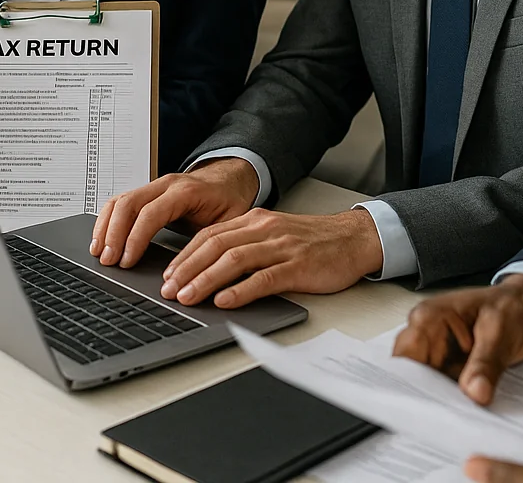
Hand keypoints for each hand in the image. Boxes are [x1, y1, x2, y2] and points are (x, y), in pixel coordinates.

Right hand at [90, 158, 260, 268]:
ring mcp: (154, 186)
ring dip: (105, 227)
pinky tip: (102, 239)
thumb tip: (196, 272)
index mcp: (186, 191)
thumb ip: (211, 243)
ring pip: (120, 201)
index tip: (126, 261)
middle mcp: (166, 184)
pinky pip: (120, 202)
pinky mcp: (146, 192)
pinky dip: (107, 220)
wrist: (229, 180)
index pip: (151, 213)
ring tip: (99, 253)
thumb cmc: (230, 202)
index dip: (135, 238)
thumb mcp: (229, 223)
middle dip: (114, 234)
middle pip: (129, 204)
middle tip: (107, 260)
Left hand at [159, 208, 383, 307]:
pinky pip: (264, 278)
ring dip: (205, 280)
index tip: (167, 275)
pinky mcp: (298, 266)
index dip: (184, 255)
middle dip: (187, 269)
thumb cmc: (314, 242)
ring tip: (187, 297)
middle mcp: (264, 229)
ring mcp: (281, 247)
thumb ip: (246, 246)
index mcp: (255, 221)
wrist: (355, 238)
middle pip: (215, 246)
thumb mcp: (274, 236)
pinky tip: (224, 301)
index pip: (209, 235)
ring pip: (234, 260)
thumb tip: (210, 270)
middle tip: (168, 290)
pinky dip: (240, 290)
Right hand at [393, 275, 522, 404]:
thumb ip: (486, 363)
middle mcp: (426, 335)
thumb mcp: (501, 332)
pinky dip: (453, 401)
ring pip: (426, 385)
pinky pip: (443, 389)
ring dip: (441, 401)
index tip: (429, 405)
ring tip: (462, 415)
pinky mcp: (449, 368)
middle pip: (411, 373)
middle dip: (427, 396)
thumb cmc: (512, 307)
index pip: (405, 354)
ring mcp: (437, 353)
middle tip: (451, 415)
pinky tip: (466, 411)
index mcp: (429, 317)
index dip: (412, 381)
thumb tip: (475, 392)